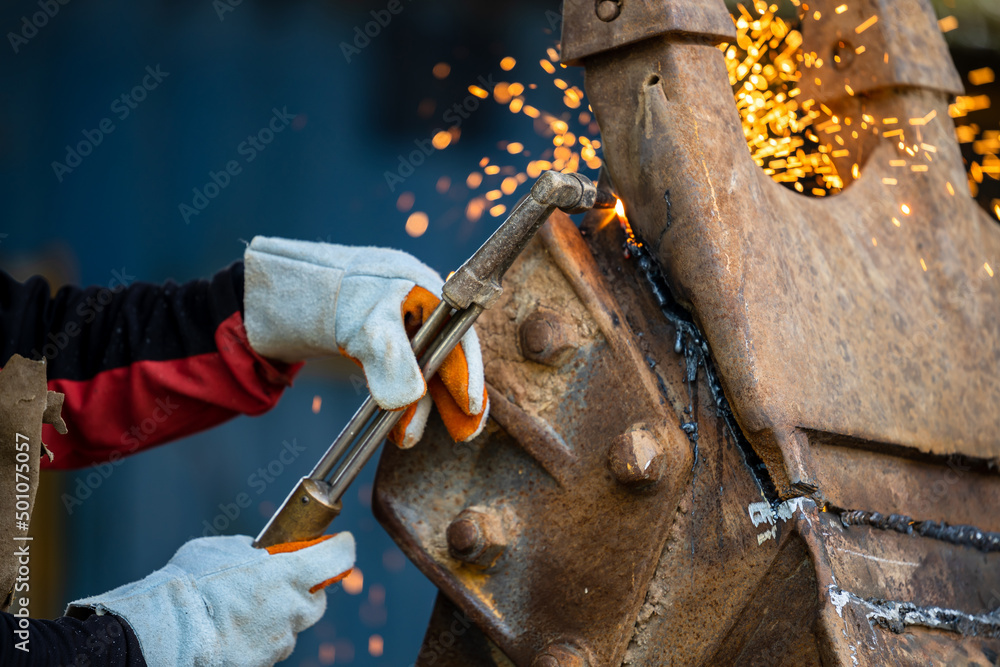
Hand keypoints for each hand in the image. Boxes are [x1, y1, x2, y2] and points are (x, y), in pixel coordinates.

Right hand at [66, 533, 354, 666]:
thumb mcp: (221, 549)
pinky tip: (230, 631)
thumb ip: (250, 551)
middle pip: (316, 599)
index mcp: (291, 574)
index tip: (337, 542)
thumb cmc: (189, 586)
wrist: (161, 635)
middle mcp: (293, 610)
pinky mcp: (263, 665)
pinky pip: (268, 646)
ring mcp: (279, 642)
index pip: (339, 556)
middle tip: (279, 581)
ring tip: (240, 609)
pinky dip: (257, 638)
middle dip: (303, 590)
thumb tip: (258, 553)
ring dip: (276, 616)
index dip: (339, 547)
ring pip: (290, 626)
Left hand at [243, 237, 487, 446]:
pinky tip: (396, 425)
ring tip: (410, 437)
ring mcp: (392, 321)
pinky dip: (396, 399)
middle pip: (445, 353)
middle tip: (463, 434)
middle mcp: (412, 303)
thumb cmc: (316, 291)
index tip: (472, 409)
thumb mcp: (359, 326)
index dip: (468, 372)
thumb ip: (391, 360)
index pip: (458, 333)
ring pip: (418, 368)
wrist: (266, 293)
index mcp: (419, 287)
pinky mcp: (371, 340)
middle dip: (451, 396)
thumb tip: (411, 400)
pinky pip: (395, 373)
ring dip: (418, 405)